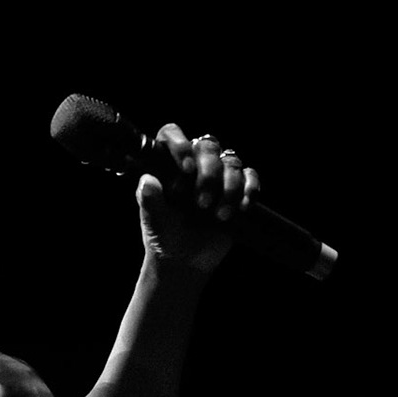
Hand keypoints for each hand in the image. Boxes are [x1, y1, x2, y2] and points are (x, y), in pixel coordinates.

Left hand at [136, 122, 260, 273]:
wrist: (185, 261)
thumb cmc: (164, 237)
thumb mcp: (154, 221)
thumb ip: (150, 201)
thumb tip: (147, 180)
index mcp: (169, 166)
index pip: (172, 135)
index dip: (180, 145)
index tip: (186, 169)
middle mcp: (194, 165)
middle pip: (208, 146)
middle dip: (209, 174)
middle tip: (201, 203)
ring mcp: (217, 176)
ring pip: (231, 161)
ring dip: (228, 187)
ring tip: (218, 215)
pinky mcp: (238, 189)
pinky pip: (250, 176)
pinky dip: (249, 189)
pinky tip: (242, 207)